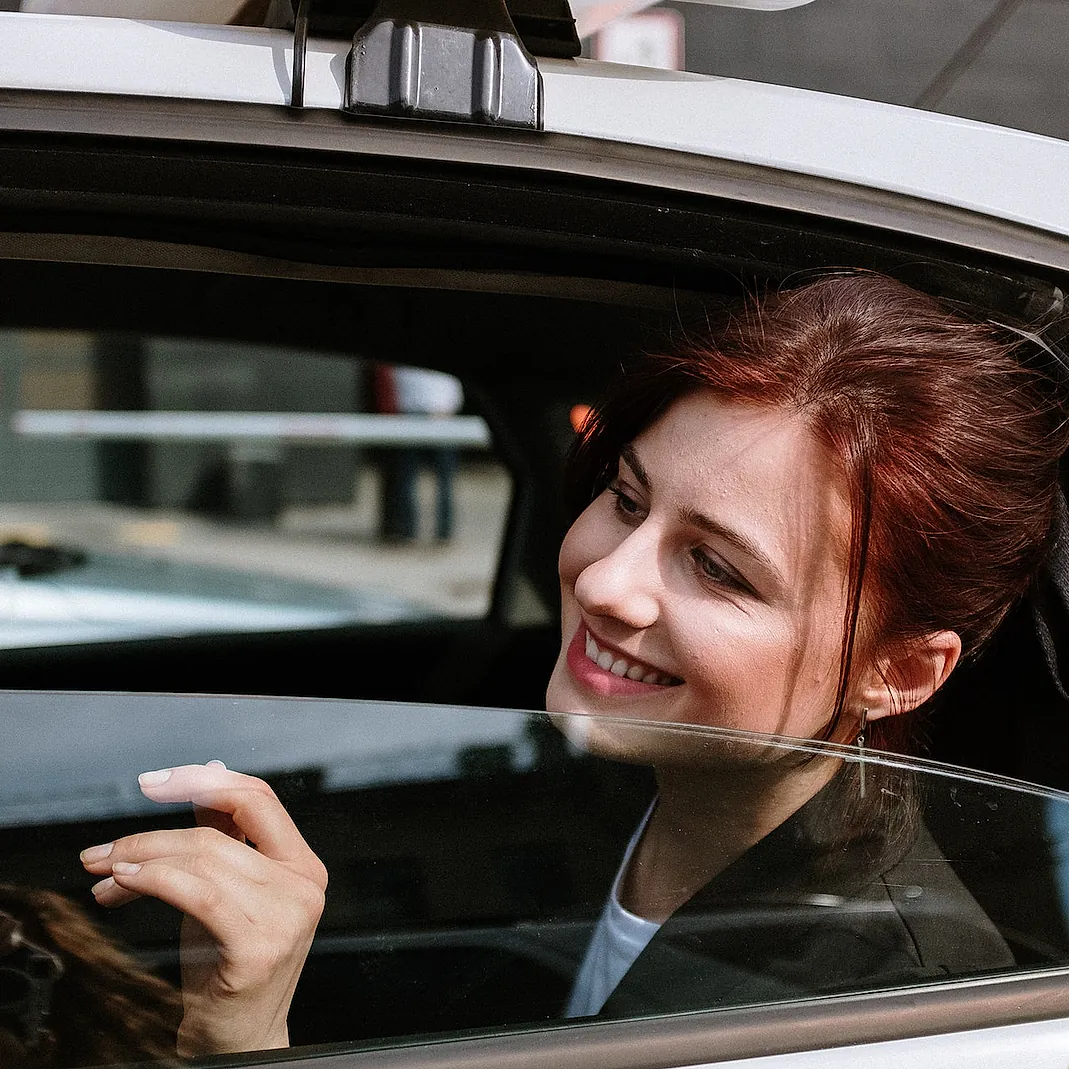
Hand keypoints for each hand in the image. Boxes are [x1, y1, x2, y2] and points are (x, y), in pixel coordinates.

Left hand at [80, 762, 326, 1055]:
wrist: (238, 1039)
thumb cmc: (229, 966)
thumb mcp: (227, 890)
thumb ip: (223, 836)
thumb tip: (207, 775)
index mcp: (303, 865)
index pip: (258, 799)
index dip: (204, 781)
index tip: (154, 782)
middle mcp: (304, 885)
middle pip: (218, 832)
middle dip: (151, 835)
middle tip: (104, 851)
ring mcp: (286, 915)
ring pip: (203, 859)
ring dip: (140, 859)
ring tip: (105, 873)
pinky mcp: (258, 946)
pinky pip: (198, 893)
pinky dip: (154, 880)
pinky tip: (124, 884)